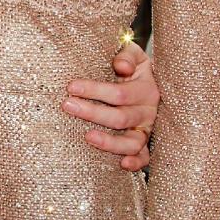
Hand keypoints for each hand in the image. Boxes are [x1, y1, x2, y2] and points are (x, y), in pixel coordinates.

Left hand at [62, 39, 159, 170]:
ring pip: (132, 141)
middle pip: (121, 117)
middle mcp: (147, 111)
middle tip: (67, 105)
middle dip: (92, 112)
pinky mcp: (144, 144)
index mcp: (146, 89)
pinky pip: (145, 158)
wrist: (152, 82)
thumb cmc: (133, 67)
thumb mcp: (134, 55)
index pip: (119, 93)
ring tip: (87, 137)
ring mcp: (146, 129)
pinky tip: (122, 164)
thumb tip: (121, 66)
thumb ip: (127, 55)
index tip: (71, 87)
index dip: (95, 90)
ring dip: (110, 142)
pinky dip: (136, 162)